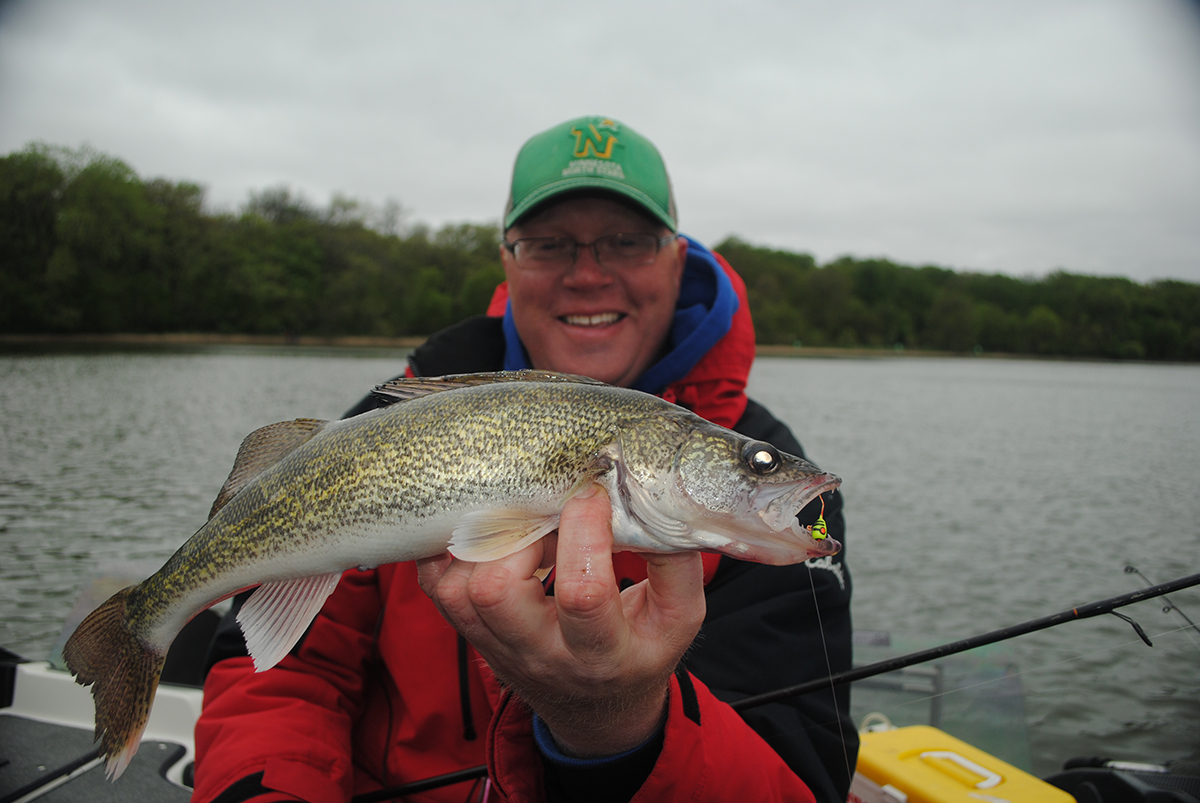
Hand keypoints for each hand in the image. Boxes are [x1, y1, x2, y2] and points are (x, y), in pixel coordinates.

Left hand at [416, 484, 705, 756]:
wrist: (599, 708)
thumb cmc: (641, 649)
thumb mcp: (679, 615)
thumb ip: (675, 562)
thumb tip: (651, 499)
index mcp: (603, 654)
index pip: (581, 596)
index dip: (583, 533)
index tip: (593, 494)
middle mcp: (541, 655)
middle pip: (498, 593)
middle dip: (520, 535)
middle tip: (547, 511)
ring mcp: (499, 648)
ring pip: (461, 590)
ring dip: (487, 541)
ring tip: (523, 521)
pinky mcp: (473, 636)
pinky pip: (438, 589)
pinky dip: (449, 552)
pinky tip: (483, 530)